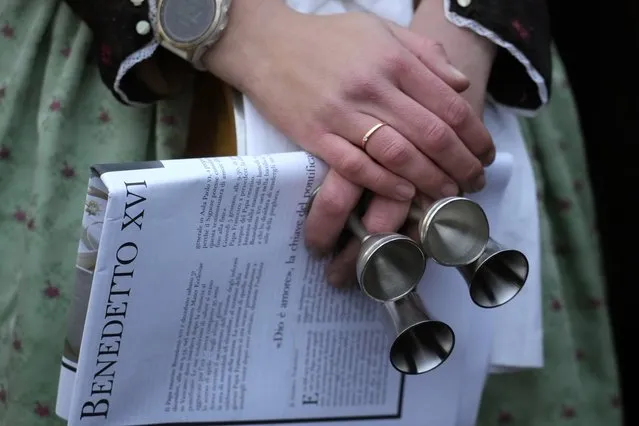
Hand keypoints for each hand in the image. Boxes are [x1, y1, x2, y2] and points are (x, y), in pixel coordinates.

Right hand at [208, 6, 493, 198]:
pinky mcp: (315, 135)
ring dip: (430, 180)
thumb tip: (460, 84)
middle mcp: (372, 87)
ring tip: (448, 194)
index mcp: (393, 60)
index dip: (475, 135)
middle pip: (431, 134)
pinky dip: (384, 184)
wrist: (266, 45)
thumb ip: (423, 54)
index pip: (448, 104)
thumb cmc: (326, 38)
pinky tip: (405, 194)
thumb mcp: (379, 30)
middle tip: (475, 182)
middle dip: (461, 164)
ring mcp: (342, 113)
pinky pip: (356, 166)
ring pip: (399, 154)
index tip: (486, 154)